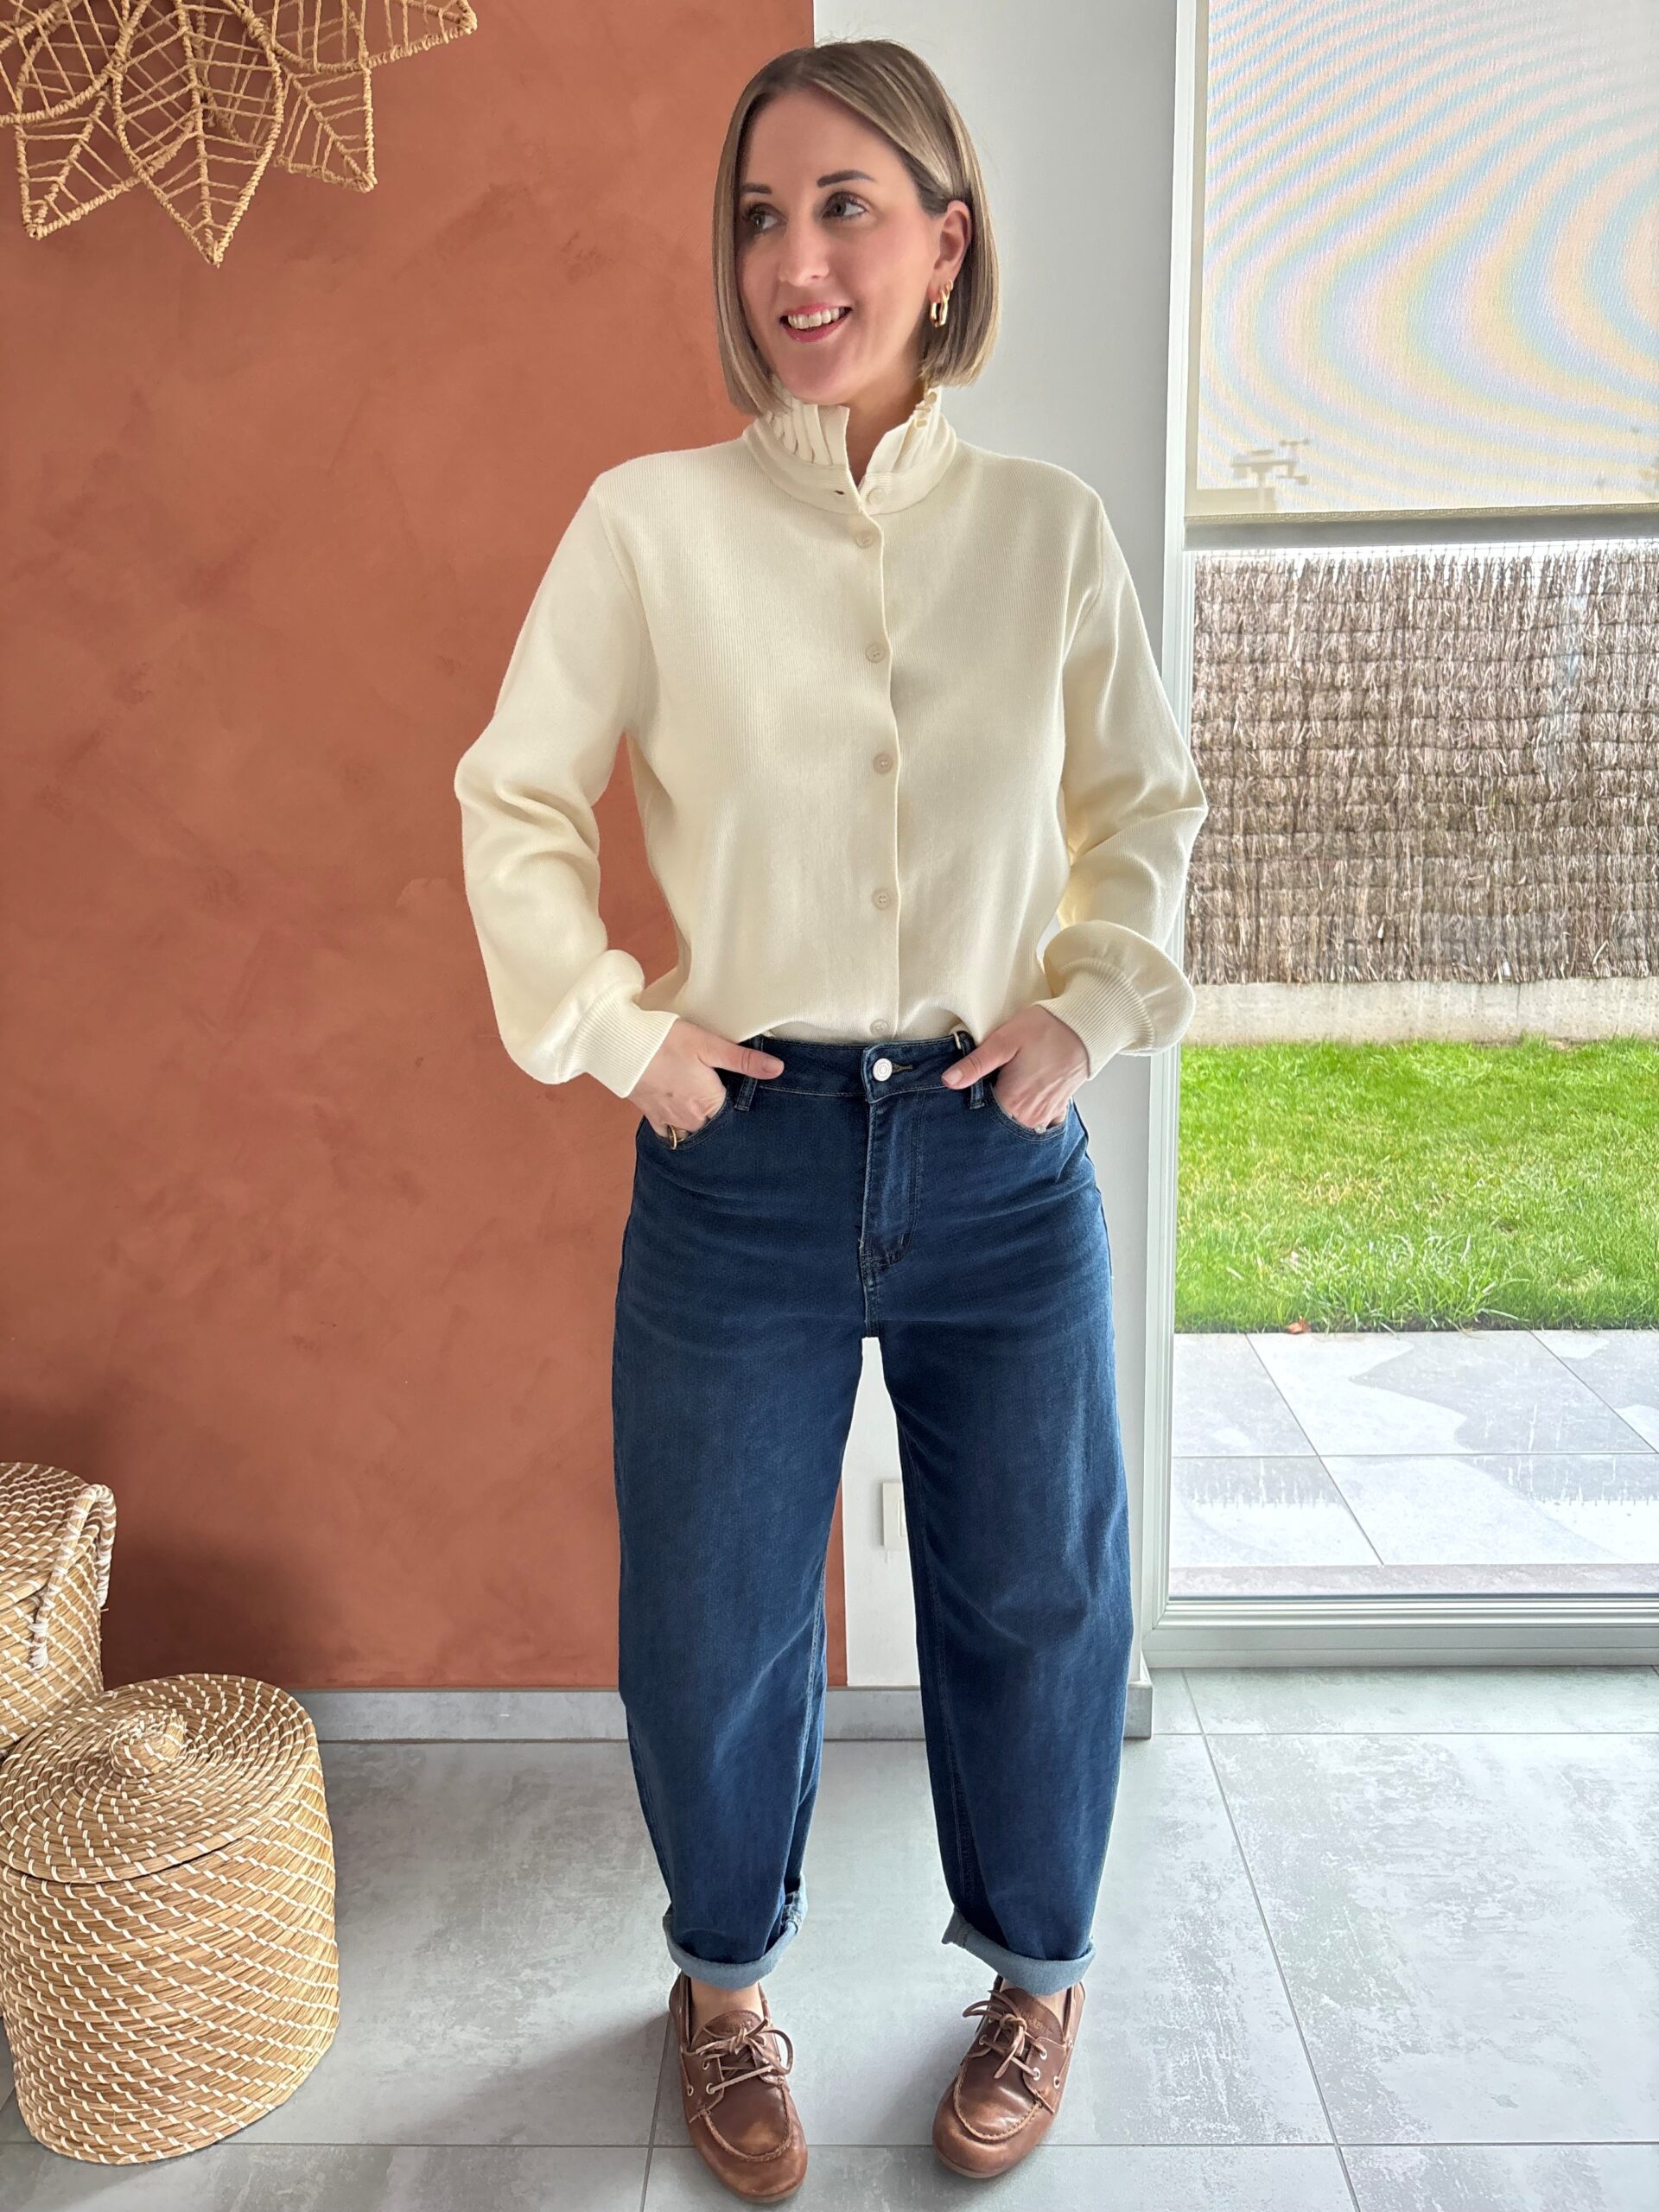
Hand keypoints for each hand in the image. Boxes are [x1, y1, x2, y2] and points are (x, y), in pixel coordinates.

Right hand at [630, 1019, 784, 1139]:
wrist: (620, 1045)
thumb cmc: (665, 1041)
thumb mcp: (709, 1045)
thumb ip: (743, 1060)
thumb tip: (777, 1069)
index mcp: (708, 1105)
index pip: (735, 1119)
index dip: (742, 1112)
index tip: (747, 1102)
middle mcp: (690, 1120)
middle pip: (714, 1129)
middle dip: (723, 1122)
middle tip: (729, 1107)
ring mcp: (669, 1120)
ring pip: (693, 1134)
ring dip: (702, 1129)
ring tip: (708, 1114)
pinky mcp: (651, 1115)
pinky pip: (669, 1134)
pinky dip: (678, 1132)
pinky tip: (683, 1123)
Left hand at [940, 1006, 1086, 1129]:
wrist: (1084, 1029)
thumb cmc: (1045, 1030)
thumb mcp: (1003, 1041)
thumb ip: (975, 1064)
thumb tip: (948, 1080)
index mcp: (1011, 1102)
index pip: (979, 1118)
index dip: (968, 1108)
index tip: (962, 1097)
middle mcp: (1028, 1116)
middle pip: (997, 1124)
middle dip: (986, 1113)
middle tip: (986, 1087)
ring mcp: (1044, 1116)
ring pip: (1015, 1125)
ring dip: (1006, 1114)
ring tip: (1002, 1090)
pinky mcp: (1056, 1109)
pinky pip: (1037, 1123)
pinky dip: (1027, 1116)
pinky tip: (1021, 1100)